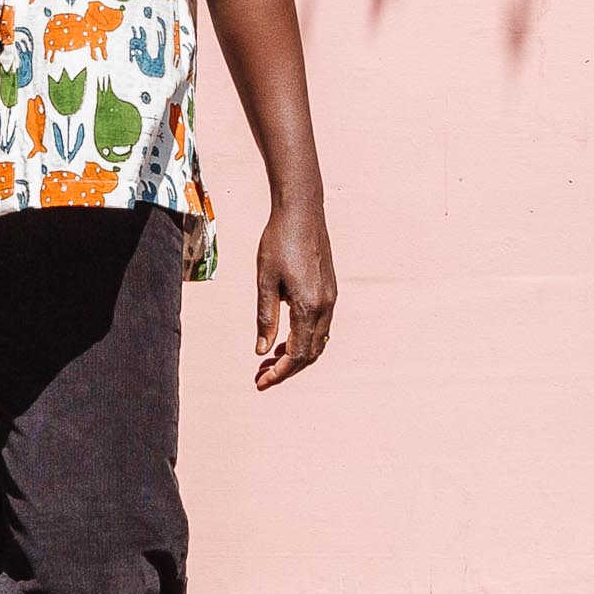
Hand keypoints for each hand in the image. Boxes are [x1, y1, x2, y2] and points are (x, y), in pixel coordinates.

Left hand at [254, 199, 335, 388]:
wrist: (302, 211)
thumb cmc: (279, 241)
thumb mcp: (265, 281)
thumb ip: (265, 318)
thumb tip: (262, 350)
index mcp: (309, 306)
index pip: (297, 354)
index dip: (280, 373)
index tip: (261, 382)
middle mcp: (326, 306)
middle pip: (311, 353)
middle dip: (287, 369)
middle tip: (262, 376)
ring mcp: (331, 298)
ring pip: (318, 341)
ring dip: (296, 355)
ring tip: (270, 361)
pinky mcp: (330, 290)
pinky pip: (320, 327)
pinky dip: (304, 340)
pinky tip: (285, 338)